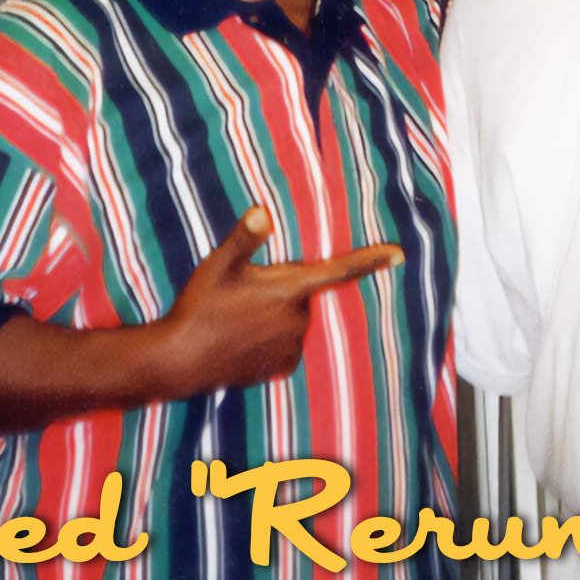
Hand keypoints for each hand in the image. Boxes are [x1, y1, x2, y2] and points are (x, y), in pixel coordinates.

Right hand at [156, 206, 403, 391]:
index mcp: (288, 290)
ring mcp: (291, 347)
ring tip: (236, 317)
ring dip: (275, 313)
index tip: (399, 253)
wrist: (180, 362)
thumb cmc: (199, 308)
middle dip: (281, 288)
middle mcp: (297, 320)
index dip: (371, 259)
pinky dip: (271, 336)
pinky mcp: (281, 368)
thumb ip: (245, 238)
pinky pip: (286, 342)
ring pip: (293, 317)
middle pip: (302, 292)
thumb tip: (263, 211)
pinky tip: (243, 338)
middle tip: (243, 293)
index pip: (339, 271)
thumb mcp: (218, 265)